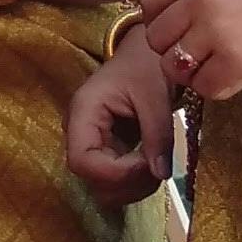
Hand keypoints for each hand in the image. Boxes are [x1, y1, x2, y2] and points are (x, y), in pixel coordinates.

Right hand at [65, 46, 175, 209]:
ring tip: (158, 164)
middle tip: (157, 167)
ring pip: (103, 186)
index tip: (148, 164)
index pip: (82, 161)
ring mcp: (92, 144)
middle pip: (91, 179)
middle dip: (127, 182)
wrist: (146, 54)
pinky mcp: (107, 151)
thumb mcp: (155, 96)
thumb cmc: (146, 65)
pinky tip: (153, 164)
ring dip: (134, 186)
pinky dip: (136, 181)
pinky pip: (115, 180)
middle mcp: (80, 132)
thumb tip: (161, 173)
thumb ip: (158, 134)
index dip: (114, 172)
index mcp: (83, 112)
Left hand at [138, 0, 241, 103]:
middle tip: (208, 56)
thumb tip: (168, 27)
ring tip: (225, 67)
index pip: (149, 3)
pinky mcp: (237, 56)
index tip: (185, 34)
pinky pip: (204, 87)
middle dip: (177, 54)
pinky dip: (220, 89)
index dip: (163, 25)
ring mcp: (218, 25)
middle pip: (156, 39)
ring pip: (174, 66)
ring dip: (196, 74)